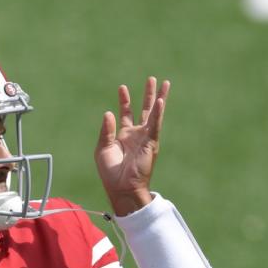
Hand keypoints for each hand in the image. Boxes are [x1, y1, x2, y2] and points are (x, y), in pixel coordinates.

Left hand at [95, 77, 169, 215]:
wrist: (121, 187)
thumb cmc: (111, 172)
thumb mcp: (103, 148)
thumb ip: (106, 130)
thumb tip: (108, 112)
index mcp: (124, 135)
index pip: (126, 113)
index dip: (124, 100)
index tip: (122, 87)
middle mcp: (136, 134)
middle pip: (144, 109)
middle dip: (147, 94)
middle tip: (151, 79)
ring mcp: (145, 138)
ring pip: (154, 114)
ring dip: (159, 98)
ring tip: (164, 83)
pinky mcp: (151, 143)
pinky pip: (155, 125)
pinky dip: (158, 113)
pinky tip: (161, 101)